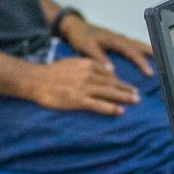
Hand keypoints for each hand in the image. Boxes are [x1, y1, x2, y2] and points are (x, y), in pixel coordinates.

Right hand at [23, 53, 138, 115]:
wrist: (36, 80)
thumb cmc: (52, 72)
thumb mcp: (72, 62)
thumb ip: (90, 64)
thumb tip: (109, 70)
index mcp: (86, 64)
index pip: (108, 73)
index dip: (120, 81)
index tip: (128, 86)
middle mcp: (88, 75)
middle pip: (112, 83)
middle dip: (126, 89)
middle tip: (138, 95)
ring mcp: (83, 88)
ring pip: (109, 93)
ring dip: (124, 97)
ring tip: (135, 101)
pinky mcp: (78, 100)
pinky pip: (98, 105)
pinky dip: (111, 108)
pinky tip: (120, 111)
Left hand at [61, 16, 154, 75]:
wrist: (75, 27)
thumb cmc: (81, 37)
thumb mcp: (86, 48)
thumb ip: (99, 58)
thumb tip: (112, 70)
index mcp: (114, 40)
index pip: (132, 52)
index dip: (141, 62)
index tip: (150, 73)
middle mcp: (119, 38)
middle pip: (140, 45)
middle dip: (152, 54)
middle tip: (165, 62)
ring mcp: (119, 38)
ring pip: (138, 44)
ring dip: (148, 50)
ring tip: (160, 58)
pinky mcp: (117, 40)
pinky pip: (133, 45)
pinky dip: (140, 49)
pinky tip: (144, 56)